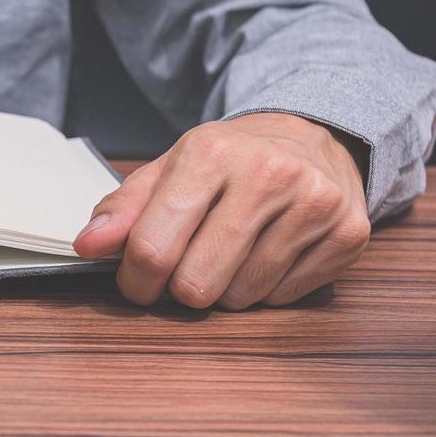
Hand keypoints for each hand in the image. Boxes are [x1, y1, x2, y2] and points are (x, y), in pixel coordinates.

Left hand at [73, 113, 370, 309]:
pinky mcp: (349, 233)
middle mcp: (269, 173)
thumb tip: (86, 247)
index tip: (137, 282)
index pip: (153, 249)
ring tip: (233, 252)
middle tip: (188, 266)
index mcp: (211, 152)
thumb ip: (122, 211)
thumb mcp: (167, 171)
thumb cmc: (226, 163)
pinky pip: (282, 299)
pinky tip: (270, 252)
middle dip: (180, 288)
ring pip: (239, 298)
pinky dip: (266, 289)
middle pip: (195, 285)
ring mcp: (315, 204)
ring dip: (225, 288)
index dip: (135, 281)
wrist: (310, 137)